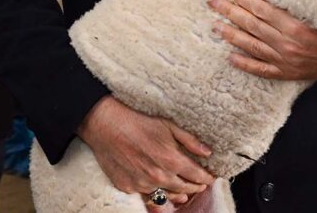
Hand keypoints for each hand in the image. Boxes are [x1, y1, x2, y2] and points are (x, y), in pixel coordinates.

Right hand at [77, 96, 213, 205]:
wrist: (105, 124)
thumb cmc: (136, 121)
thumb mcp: (168, 125)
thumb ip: (190, 141)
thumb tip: (208, 152)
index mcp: (172, 160)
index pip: (197, 176)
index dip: (206, 178)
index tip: (210, 177)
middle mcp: (159, 176)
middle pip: (184, 189)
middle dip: (195, 187)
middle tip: (199, 185)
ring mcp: (142, 185)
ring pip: (166, 197)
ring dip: (177, 194)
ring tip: (183, 193)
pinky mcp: (128, 187)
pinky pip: (146, 196)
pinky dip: (154, 193)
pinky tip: (157, 188)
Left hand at [209, 0, 316, 80]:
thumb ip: (293, 3)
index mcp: (296, 26)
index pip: (262, 9)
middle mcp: (288, 44)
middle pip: (252, 25)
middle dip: (231, 12)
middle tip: (213, 1)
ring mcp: (286, 61)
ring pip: (252, 46)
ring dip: (231, 35)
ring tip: (215, 26)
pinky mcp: (287, 73)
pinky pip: (261, 70)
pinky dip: (245, 64)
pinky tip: (230, 57)